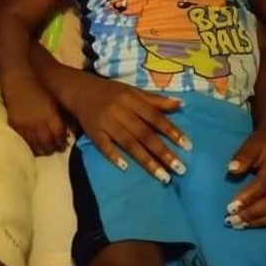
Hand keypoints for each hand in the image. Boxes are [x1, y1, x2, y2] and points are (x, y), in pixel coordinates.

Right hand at [2, 78, 67, 155]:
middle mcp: (38, 123)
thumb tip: (65, 134)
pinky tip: (33, 144)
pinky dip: (30, 145)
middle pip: (48, 143)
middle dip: (52, 147)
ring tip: (44, 148)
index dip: (61, 141)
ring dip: (42, 149)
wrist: (18, 82)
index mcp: (50, 115)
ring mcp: (26, 126)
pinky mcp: (15, 126)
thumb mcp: (53, 102)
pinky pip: (24, 141)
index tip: (62, 142)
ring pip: (36, 146)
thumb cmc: (39, 89)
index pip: (59, 136)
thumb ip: (59, 118)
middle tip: (53, 147)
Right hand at [68, 75, 189, 181]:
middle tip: (180, 169)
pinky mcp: (92, 132)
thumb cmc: (110, 92)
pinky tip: (125, 168)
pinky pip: (103, 145)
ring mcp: (106, 122)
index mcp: (132, 100)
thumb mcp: (133, 91)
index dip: (171, 131)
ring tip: (163, 177)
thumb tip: (181, 104)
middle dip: (163, 152)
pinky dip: (113, 155)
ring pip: (128, 143)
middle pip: (144, 134)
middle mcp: (120, 111)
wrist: (78, 89)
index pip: (155, 117)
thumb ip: (155, 100)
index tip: (187, 146)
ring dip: (146, 160)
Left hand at [228, 129, 265, 227]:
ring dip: (261, 222)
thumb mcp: (252, 143)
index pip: (263, 185)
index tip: (230, 208)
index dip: (247, 198)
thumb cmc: (264, 141)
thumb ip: (242, 156)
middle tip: (232, 220)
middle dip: (252, 214)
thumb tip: (231, 170)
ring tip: (240, 225)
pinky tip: (254, 223)